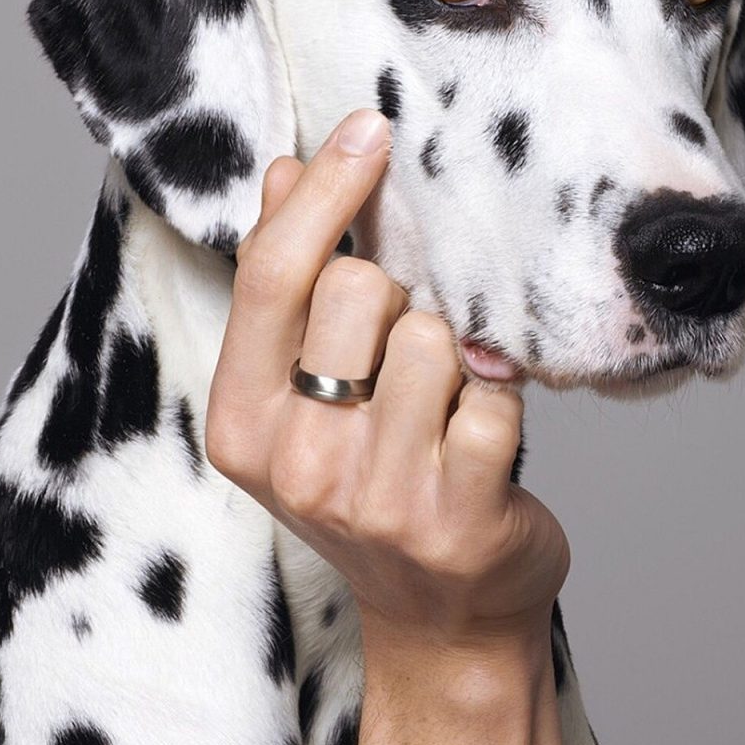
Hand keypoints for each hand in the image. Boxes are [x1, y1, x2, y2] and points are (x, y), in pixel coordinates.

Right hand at [205, 108, 571, 656]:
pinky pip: (496, 396)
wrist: (445, 617)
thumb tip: (279, 172)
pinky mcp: (458, 515)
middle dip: (401, 298)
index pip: (271, 275)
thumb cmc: (375, 479)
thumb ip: (292, 286)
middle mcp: (296, 461)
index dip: (324, 189)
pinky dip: (502, 402)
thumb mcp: (307, 393)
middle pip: (359, 292)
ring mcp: (376, 495)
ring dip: (456, 355)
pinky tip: (484, 442)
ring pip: (436, 337)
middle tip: (406, 353)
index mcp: (241, 421)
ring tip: (443, 408)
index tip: (371, 127)